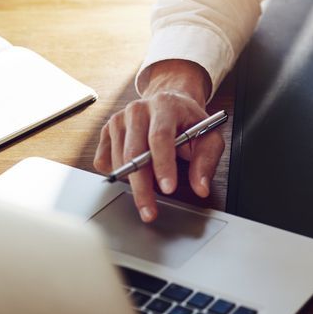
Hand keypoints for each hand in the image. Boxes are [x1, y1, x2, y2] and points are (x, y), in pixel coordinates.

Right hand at [93, 59, 220, 222]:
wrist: (170, 102)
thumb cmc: (189, 120)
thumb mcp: (208, 136)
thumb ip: (207, 161)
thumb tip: (201, 187)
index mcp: (165, 105)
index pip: (160, 137)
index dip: (163, 165)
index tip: (168, 189)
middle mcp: (138, 109)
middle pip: (134, 152)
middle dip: (142, 187)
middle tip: (150, 212)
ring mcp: (119, 119)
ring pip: (118, 160)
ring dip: (132, 183)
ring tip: (150, 189)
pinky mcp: (106, 130)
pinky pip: (104, 161)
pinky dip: (118, 174)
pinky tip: (134, 171)